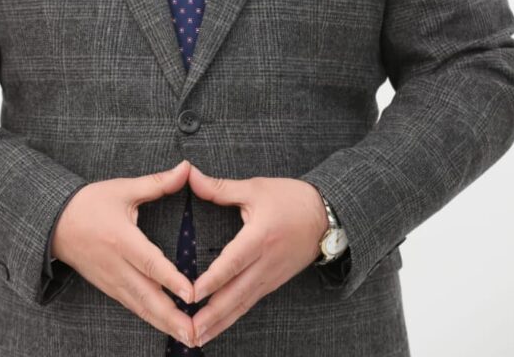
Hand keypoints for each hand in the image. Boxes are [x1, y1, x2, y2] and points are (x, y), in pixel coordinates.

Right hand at [51, 159, 196, 348]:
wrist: (54, 223)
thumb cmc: (90, 203)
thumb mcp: (123, 189)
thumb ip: (157, 183)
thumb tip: (187, 168)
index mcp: (121, 238)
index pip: (148, 262)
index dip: (170, 278)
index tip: (190, 293)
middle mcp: (116, 265)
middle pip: (146, 295)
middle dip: (172, 317)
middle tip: (195, 332)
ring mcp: (112, 280)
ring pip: (141, 307)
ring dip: (165, 324)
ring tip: (189, 338)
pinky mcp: (110, 288)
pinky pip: (133, 306)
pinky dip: (152, 319)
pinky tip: (169, 328)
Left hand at [187, 167, 327, 347]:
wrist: (326, 216)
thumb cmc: (290, 199)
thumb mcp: (255, 188)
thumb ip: (220, 188)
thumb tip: (190, 175)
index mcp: (260, 238)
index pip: (233, 263)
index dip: (212, 280)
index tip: (191, 294)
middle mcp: (265, 263)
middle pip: (235, 294)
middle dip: (211, 315)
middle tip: (188, 332)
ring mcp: (270, 277)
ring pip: (241, 305)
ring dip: (218, 323)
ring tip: (195, 339)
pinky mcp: (272, 283)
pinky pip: (249, 303)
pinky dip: (231, 317)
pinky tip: (217, 327)